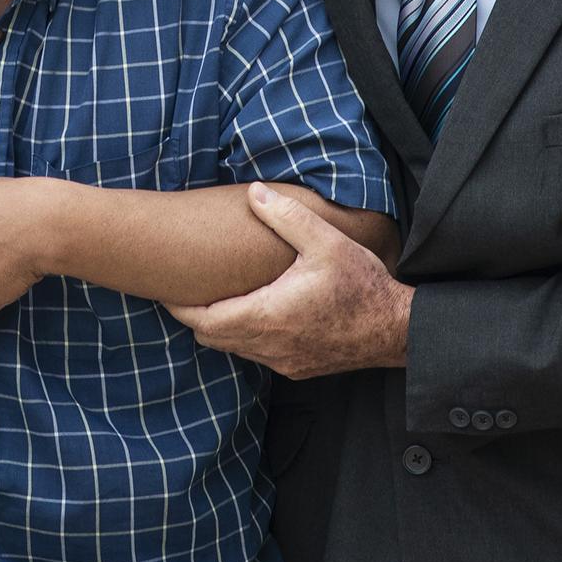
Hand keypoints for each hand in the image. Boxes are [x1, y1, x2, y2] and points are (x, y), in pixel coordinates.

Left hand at [167, 182, 412, 378]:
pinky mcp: (297, 368)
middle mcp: (269, 345)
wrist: (397, 330)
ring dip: (220, 327)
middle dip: (194, 316)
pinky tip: (255, 313)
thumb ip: (286, 216)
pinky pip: (257, 355)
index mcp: (266, 315)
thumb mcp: (325, 242)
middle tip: (185, 290)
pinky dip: (245, 337)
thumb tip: (254, 193)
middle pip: (210, 338)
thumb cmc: (362, 285)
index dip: (179, 306)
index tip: (164, 289)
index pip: (203, 320)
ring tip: (216, 298)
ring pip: (233, 349)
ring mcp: (283, 362)